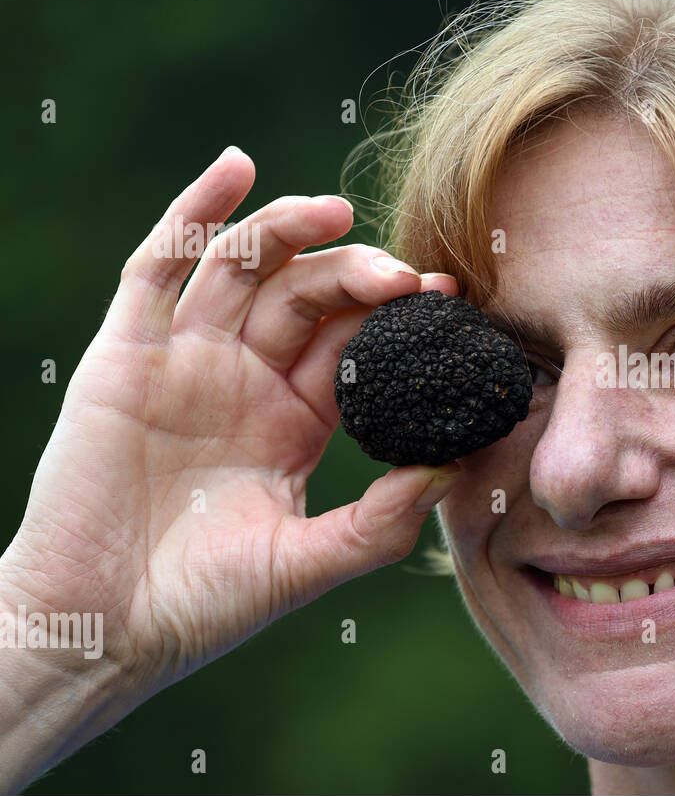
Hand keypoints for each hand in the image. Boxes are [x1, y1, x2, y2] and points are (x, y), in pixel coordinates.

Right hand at [1, 148, 459, 777]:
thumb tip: (454, 469)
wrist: (99, 629)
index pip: (356, 342)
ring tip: (337, 212)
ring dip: (289, 229)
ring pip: (245, 267)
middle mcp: (244, 379)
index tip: (448, 298)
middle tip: (405, 276)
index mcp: (294, 419)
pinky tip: (235, 166)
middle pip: (309, 295)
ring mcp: (185, 361)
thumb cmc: (201, 605)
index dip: (398, 315)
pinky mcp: (126, 354)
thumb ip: (379, 522)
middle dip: (357, 275)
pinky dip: (193, 212)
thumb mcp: (304, 564)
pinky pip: (158, 267)